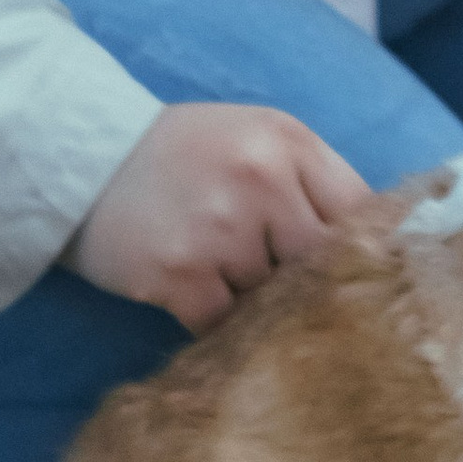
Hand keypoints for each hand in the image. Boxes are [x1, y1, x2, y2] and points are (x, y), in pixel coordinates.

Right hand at [65, 102, 372, 332]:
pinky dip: (217, 321)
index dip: (361, 246)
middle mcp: (261, 181)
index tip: (356, 271)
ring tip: (224, 274)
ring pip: (272, 298)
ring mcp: (219, 230)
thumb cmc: (185, 152)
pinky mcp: (178, 274)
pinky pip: (224, 323)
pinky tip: (199, 297)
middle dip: (305, 279)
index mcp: (290, 144)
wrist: (83, 158)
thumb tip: (378, 243)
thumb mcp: (258, 138)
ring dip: (255, 299)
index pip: (360, 210)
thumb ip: (314, 179)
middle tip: (284, 283)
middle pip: (321, 262)